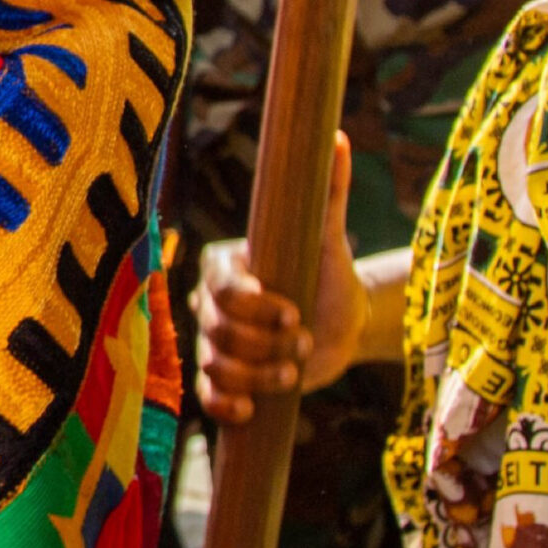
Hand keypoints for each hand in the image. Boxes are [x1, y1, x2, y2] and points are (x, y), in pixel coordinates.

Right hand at [193, 136, 364, 423]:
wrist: (341, 324)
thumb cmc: (329, 275)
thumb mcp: (329, 238)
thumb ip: (327, 191)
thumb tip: (336, 135)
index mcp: (225, 266)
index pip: (221, 288)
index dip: (254, 306)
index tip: (293, 310)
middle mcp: (210, 303)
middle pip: (216, 330)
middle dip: (265, 342)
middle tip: (305, 340)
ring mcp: (213, 342)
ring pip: (214, 363)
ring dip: (257, 375)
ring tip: (293, 372)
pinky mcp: (223, 378)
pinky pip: (206, 395)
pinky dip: (224, 405)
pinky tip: (248, 411)